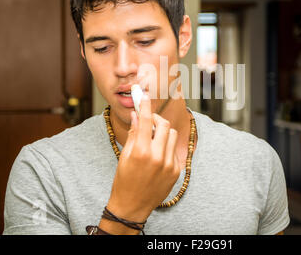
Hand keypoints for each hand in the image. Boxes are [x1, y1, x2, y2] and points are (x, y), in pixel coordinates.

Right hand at [107, 93, 179, 221]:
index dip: (145, 105)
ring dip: (163, 133)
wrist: (133, 206)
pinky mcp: (176, 171)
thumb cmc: (124, 181)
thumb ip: (134, 134)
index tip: (145, 95)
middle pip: (164, 124)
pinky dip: (166, 147)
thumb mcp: (124, 156)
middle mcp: (157, 156)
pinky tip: (157, 156)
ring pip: (172, 135)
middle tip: (149, 122)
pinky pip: (174, 150)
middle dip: (156, 120)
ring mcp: (169, 164)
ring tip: (153, 141)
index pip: (146, 120)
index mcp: (141, 151)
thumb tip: (137, 116)